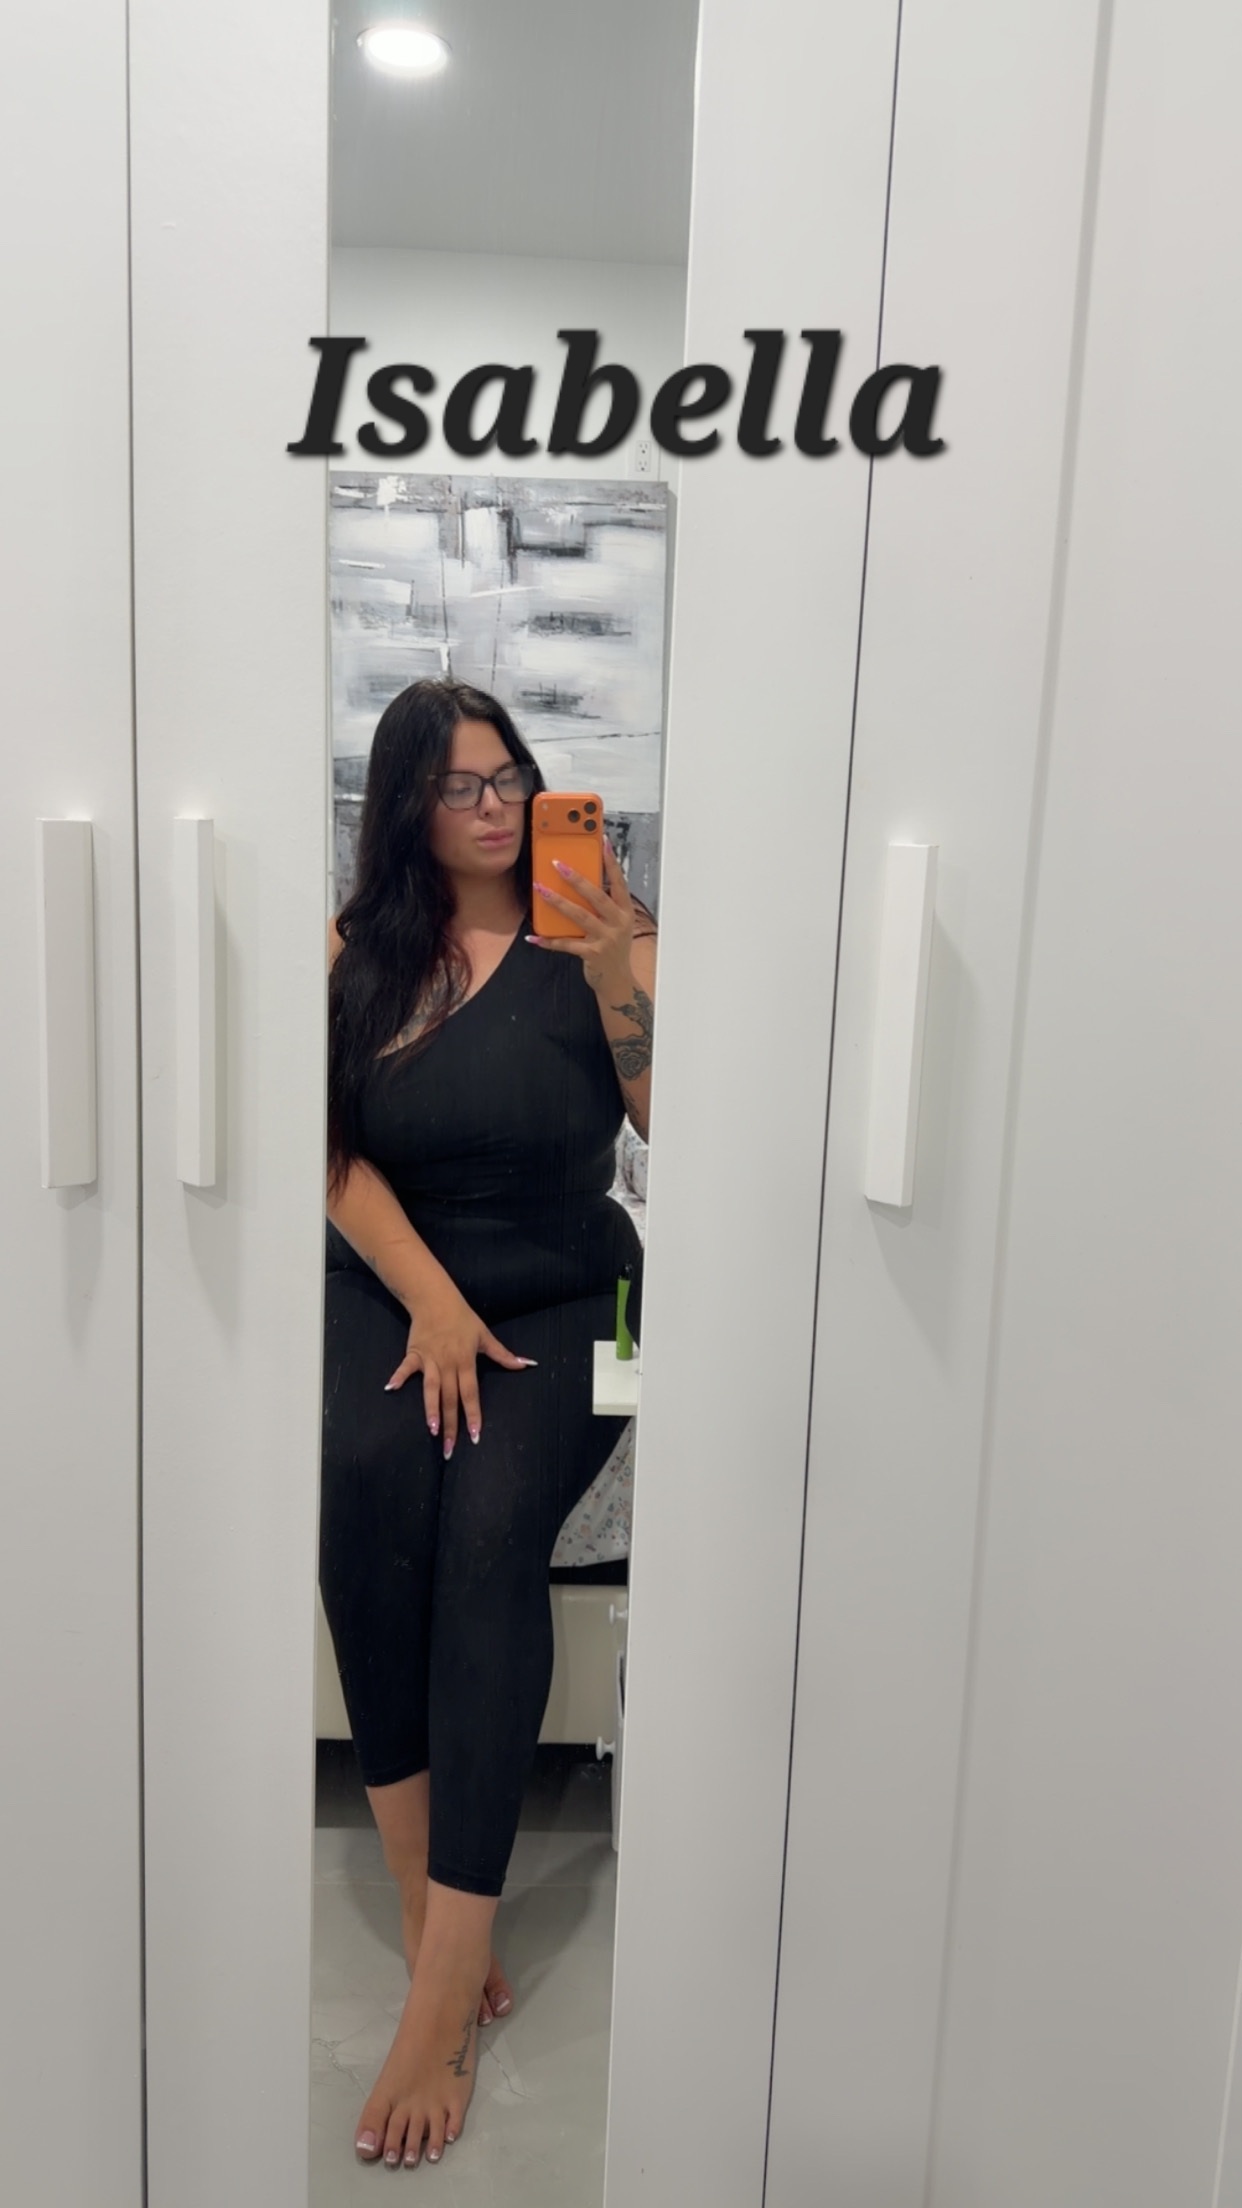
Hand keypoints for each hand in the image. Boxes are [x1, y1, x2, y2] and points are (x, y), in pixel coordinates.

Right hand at [384, 1291, 533, 1458]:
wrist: (436, 1300)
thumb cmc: (463, 1319)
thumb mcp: (485, 1336)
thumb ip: (503, 1355)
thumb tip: (526, 1364)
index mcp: (466, 1362)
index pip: (471, 1393)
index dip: (473, 1414)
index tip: (475, 1435)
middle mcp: (448, 1364)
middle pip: (451, 1398)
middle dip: (451, 1424)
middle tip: (450, 1449)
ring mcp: (430, 1360)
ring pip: (430, 1388)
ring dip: (430, 1408)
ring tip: (431, 1429)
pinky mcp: (414, 1353)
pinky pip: (406, 1368)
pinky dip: (398, 1377)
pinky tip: (390, 1389)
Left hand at [528, 835, 635, 992]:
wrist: (617, 981)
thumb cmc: (612, 947)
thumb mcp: (614, 924)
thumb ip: (603, 906)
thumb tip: (581, 883)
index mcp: (625, 912)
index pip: (620, 882)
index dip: (611, 862)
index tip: (604, 842)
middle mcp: (619, 923)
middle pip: (596, 896)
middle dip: (576, 878)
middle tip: (557, 864)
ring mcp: (606, 939)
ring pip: (579, 916)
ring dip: (557, 902)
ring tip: (540, 889)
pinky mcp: (592, 954)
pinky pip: (566, 944)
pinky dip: (548, 941)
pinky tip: (533, 937)